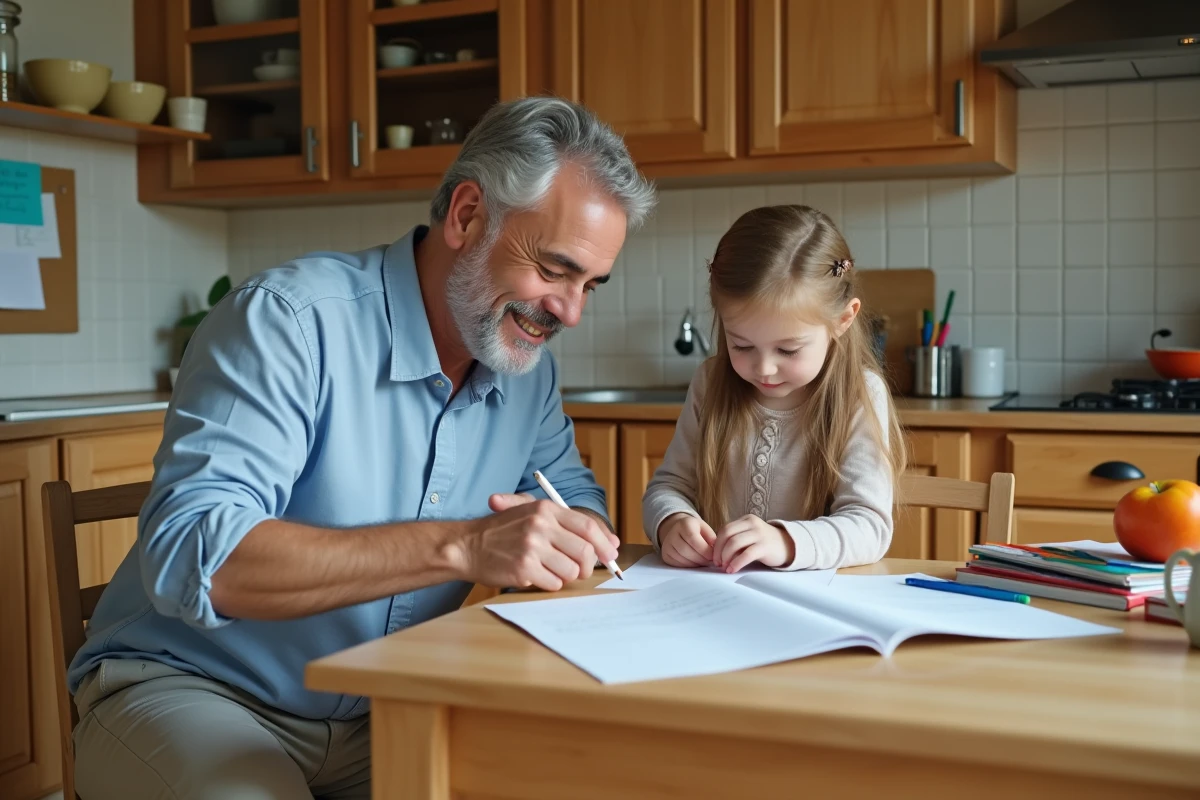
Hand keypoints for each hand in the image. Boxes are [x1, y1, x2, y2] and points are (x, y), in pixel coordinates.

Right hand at [457, 493, 620, 590]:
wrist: (468, 545)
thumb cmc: (503, 531)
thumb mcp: (532, 514)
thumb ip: (568, 524)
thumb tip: (610, 542)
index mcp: (546, 510)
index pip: (588, 526)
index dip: (604, 543)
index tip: (611, 555)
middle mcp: (541, 526)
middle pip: (585, 552)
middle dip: (587, 565)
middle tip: (579, 569)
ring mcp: (532, 547)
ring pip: (572, 571)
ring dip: (566, 576)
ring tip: (550, 570)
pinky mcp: (524, 568)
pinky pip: (554, 584)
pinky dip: (549, 584)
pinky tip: (535, 575)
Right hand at [657, 512, 716, 566]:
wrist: (678, 530)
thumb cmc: (696, 530)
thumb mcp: (705, 528)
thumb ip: (711, 537)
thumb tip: (715, 550)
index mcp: (684, 523)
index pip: (692, 538)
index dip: (704, 550)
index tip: (713, 555)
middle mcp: (672, 533)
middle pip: (686, 550)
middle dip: (701, 559)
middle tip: (710, 561)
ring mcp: (667, 545)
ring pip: (682, 559)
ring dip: (696, 564)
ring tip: (704, 561)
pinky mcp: (665, 555)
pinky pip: (678, 565)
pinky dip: (689, 566)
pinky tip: (695, 562)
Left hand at [712, 515, 793, 572]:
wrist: (789, 546)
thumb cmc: (764, 544)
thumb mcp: (750, 536)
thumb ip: (736, 539)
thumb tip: (716, 552)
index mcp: (746, 520)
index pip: (725, 529)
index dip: (717, 543)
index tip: (714, 556)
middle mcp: (752, 523)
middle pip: (727, 535)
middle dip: (719, 550)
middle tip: (717, 563)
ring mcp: (759, 534)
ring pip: (734, 543)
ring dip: (726, 557)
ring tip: (725, 567)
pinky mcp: (765, 546)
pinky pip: (746, 554)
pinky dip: (736, 563)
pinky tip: (732, 570)